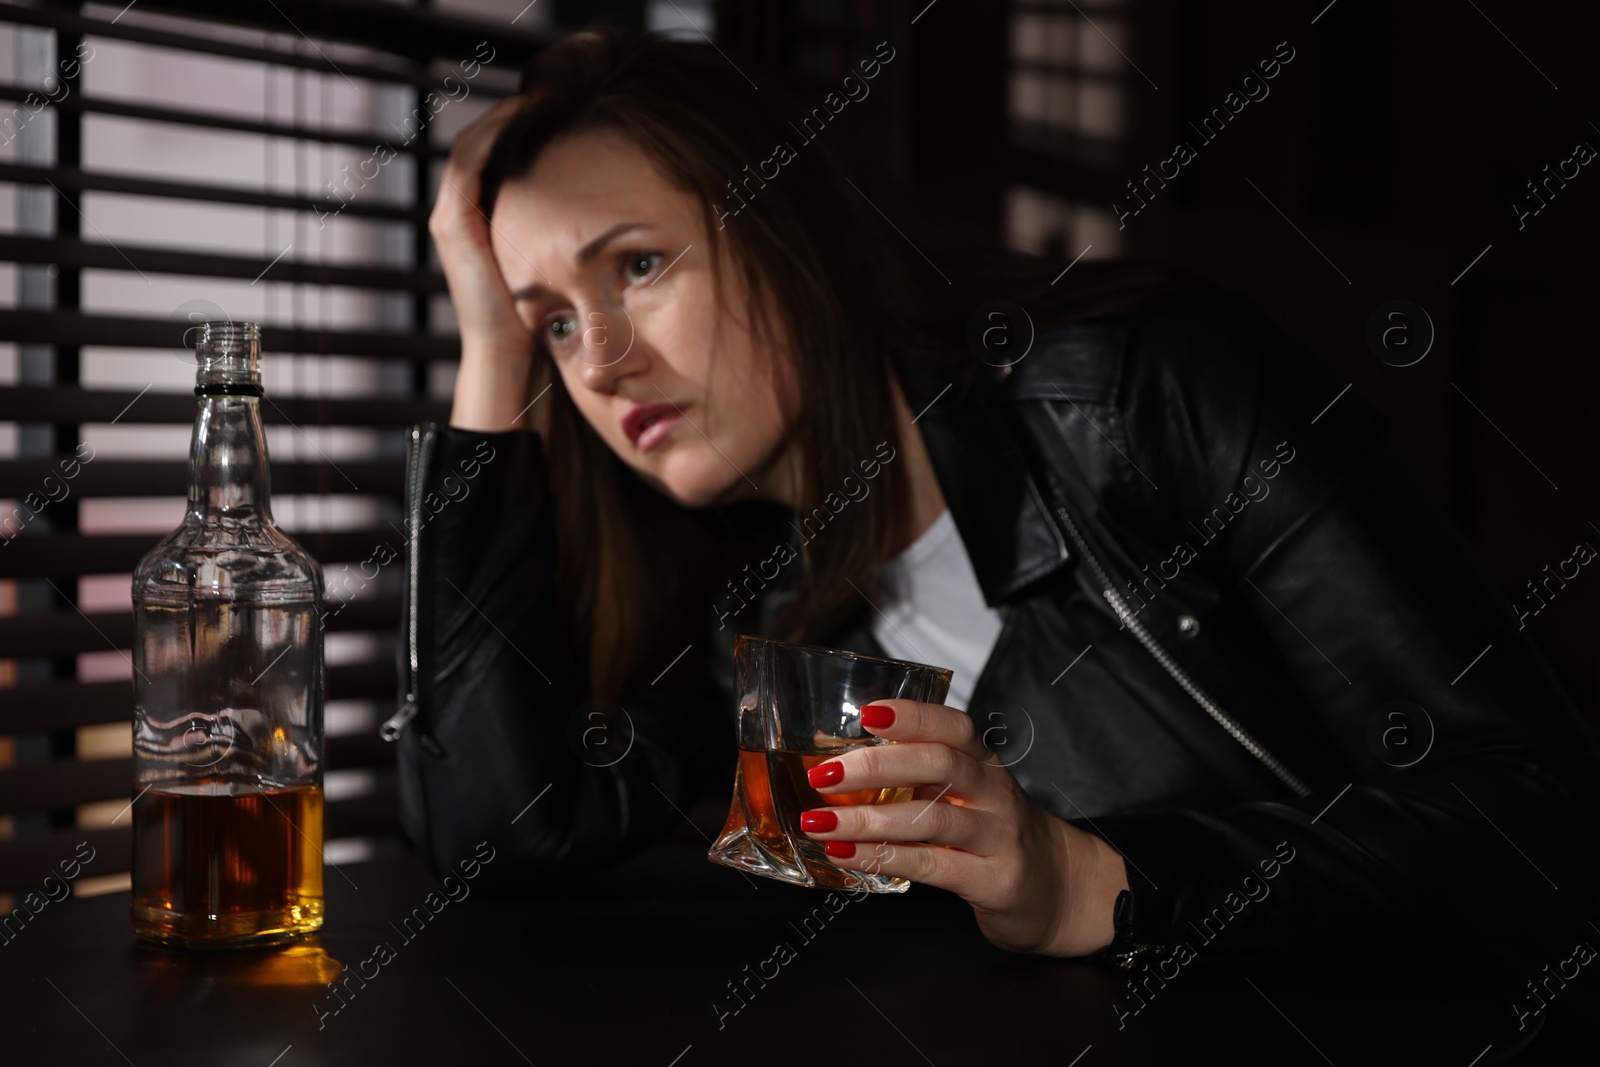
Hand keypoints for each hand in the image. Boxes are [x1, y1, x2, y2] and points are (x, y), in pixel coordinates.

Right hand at [431, 94, 537, 430]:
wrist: (511, 359)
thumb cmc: (542, 320)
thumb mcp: (558, 265)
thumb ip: (566, 236)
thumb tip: (610, 211)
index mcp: (485, 223)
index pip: (499, 160)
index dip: (527, 131)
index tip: (566, 111)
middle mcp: (461, 216)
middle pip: (485, 146)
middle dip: (517, 117)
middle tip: (555, 92)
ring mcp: (452, 218)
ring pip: (474, 145)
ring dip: (507, 117)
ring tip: (543, 95)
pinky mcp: (453, 224)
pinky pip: (470, 161)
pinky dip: (495, 133)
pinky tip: (528, 115)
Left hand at [800, 698, 1129, 956]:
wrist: (1059, 889)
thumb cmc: (995, 834)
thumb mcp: (964, 795)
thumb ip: (913, 775)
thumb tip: (835, 757)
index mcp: (984, 763)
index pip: (953, 727)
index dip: (913, 716)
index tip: (867, 712)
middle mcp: (994, 794)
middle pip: (940, 764)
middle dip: (876, 765)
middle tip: (825, 774)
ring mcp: (998, 837)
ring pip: (932, 818)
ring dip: (868, 820)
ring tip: (821, 823)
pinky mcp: (994, 880)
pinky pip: (932, 866)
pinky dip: (884, 858)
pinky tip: (847, 855)